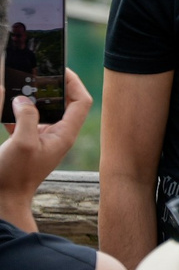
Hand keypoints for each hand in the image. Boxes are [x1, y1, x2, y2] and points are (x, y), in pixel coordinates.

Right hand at [0, 72, 91, 220]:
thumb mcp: (22, 143)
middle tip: (35, 73)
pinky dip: (15, 112)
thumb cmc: (14, 176)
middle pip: (62, 103)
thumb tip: (25, 99)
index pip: (81, 101)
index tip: (59, 68)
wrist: (3, 201)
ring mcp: (41, 140)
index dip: (74, 82)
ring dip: (31, 98)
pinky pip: (24, 121)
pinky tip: (4, 106)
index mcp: (64, 134)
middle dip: (50, 87)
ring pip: (41, 111)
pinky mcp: (25, 144)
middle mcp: (57, 135)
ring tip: (18, 85)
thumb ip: (26, 117)